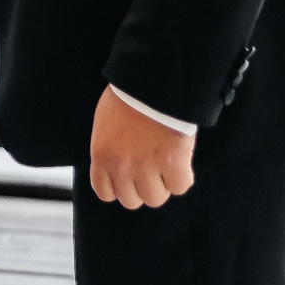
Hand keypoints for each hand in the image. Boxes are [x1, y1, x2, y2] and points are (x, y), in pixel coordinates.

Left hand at [89, 86, 195, 208]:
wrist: (150, 83)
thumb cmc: (127, 98)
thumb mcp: (105, 125)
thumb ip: (109, 150)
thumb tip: (116, 168)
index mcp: (101, 156)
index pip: (105, 193)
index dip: (119, 188)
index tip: (128, 179)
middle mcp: (122, 166)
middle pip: (132, 201)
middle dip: (141, 188)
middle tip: (150, 170)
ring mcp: (147, 167)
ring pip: (155, 198)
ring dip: (162, 184)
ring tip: (165, 164)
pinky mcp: (172, 163)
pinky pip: (180, 186)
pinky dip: (182, 177)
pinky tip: (180, 162)